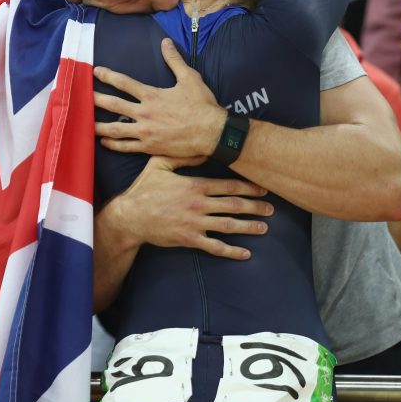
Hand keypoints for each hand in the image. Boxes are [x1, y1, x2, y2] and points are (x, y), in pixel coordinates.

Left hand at [94, 38, 226, 157]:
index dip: (108, 76)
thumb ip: (174, 60)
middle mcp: (144, 113)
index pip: (124, 83)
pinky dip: (113, 144)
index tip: (96, 72)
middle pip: (113, 105)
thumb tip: (165, 42)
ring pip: (115, 128)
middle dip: (96, 99)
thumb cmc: (202, 105)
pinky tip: (103, 142)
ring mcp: (145, 131)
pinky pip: (126, 146)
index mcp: (151, 95)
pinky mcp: (149, 146)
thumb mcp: (190, 78)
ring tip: (84, 123)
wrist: (212, 133)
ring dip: (97, 125)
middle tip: (82, 96)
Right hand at [106, 155, 272, 259]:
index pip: (228, 186)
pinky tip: (245, 253)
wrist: (129, 217)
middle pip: (234, 205)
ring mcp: (195, 223)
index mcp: (194, 186)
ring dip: (249, 226)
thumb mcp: (159, 164)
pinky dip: (231, 251)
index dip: (248, 187)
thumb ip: (182, 156)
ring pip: (228, 225)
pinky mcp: (190, 239)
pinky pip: (215, 247)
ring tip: (264, 228)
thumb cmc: (144, 189)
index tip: (262, 188)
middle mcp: (198, 204)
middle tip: (271, 208)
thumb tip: (202, 148)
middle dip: (255, 206)